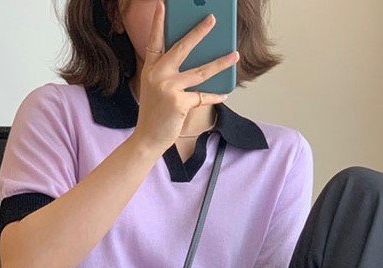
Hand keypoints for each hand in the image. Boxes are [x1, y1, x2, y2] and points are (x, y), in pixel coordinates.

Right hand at [132, 1, 238, 152]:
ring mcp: (168, 87)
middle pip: (182, 47)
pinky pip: (203, 96)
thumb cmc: (155, 114)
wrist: (147, 138)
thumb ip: (169, 74)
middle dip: (199, 31)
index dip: (159, 22)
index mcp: (150, 69)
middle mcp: (157, 74)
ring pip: (201, 71)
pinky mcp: (179, 102)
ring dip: (221, 62)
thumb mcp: (156, 89)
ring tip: (235, 54)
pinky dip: (215, 95)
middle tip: (213, 19)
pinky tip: (225, 92)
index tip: (164, 4)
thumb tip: (197, 62)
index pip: (155, 40)